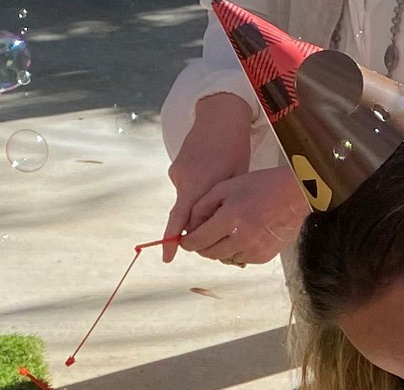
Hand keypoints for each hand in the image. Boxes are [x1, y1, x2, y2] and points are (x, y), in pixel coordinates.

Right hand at [163, 93, 254, 262]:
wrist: (220, 115)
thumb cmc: (235, 148)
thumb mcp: (236, 179)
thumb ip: (222, 205)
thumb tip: (217, 230)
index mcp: (199, 184)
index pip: (181, 220)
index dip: (173, 241)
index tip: (168, 259)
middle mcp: (183, 180)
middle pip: (184, 215)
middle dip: (192, 227)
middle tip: (209, 226)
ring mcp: (177, 172)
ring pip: (187, 202)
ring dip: (199, 206)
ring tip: (219, 191)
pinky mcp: (176, 167)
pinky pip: (186, 188)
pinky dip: (197, 191)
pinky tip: (212, 179)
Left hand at [178, 167, 308, 265]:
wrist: (294, 194)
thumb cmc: (260, 186)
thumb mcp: (227, 187)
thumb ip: (203, 206)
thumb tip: (188, 226)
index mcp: (230, 218)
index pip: (199, 240)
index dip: (188, 243)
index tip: (184, 241)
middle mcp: (242, 237)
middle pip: (210, 253)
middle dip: (201, 247)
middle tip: (200, 239)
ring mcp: (254, 249)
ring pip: (225, 259)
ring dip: (219, 250)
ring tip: (224, 234)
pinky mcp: (264, 256)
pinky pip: (241, 259)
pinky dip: (236, 251)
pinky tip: (240, 237)